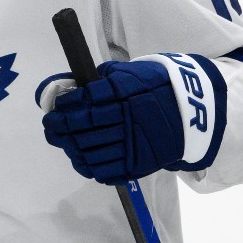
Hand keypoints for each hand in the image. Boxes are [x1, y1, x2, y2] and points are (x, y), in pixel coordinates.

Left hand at [41, 60, 185, 184]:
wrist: (193, 110)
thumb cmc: (155, 86)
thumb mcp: (131, 72)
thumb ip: (102, 78)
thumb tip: (69, 87)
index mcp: (125, 92)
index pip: (86, 100)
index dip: (65, 106)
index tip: (54, 108)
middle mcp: (128, 118)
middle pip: (84, 126)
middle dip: (61, 127)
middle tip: (50, 127)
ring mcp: (135, 143)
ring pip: (92, 150)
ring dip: (71, 147)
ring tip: (62, 142)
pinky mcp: (140, 163)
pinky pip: (108, 170)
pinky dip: (89, 166)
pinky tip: (80, 159)